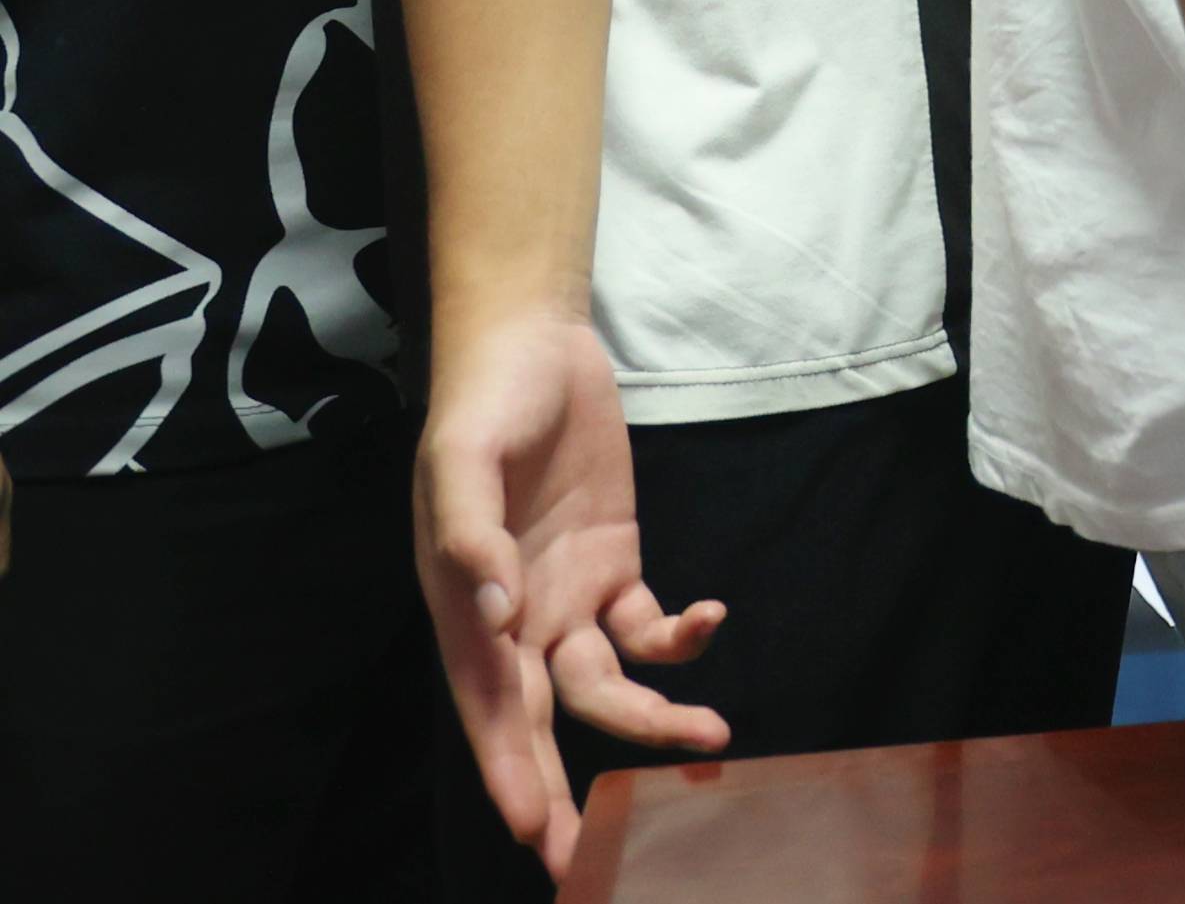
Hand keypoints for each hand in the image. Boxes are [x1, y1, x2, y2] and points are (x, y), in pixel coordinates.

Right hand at [417, 314, 727, 878]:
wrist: (531, 346)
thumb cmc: (484, 403)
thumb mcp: (462, 459)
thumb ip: (471, 537)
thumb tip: (494, 613)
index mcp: (463, 607)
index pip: (486, 706)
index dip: (508, 770)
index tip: (534, 829)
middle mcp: (512, 618)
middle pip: (538, 722)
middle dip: (560, 792)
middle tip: (586, 860)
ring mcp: (566, 597)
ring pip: (606, 686)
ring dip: (652, 718)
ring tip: (710, 737)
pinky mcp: (615, 566)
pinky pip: (647, 627)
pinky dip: (678, 638)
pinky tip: (709, 620)